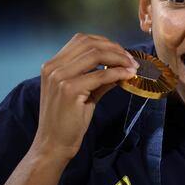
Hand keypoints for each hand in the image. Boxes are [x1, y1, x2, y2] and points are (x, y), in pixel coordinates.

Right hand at [32, 33, 136, 161]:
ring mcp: (59, 77)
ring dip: (119, 58)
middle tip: (131, 59)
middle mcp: (52, 67)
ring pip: (96, 54)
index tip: (122, 52)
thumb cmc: (68, 120)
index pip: (81, 40)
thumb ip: (98, 78)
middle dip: (114, 48)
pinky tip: (127, 76)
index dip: (105, 43)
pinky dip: (118, 73)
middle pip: (89, 43)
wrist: (54, 143)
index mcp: (52, 65)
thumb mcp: (83, 92)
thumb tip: (120, 67)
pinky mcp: (68, 89)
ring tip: (132, 66)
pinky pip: (100, 74)